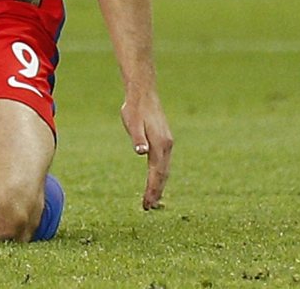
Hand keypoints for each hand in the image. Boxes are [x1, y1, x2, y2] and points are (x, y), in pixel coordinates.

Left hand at [121, 91, 172, 209]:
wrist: (143, 93)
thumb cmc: (135, 108)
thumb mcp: (132, 122)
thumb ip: (137, 138)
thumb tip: (141, 152)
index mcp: (160, 144)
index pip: (157, 173)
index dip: (152, 189)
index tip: (147, 204)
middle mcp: (167, 145)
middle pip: (163, 174)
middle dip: (157, 191)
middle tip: (149, 207)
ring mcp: (167, 142)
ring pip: (165, 169)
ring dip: (159, 184)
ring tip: (152, 199)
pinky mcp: (164, 140)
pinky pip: (164, 162)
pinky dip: (160, 174)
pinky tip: (155, 179)